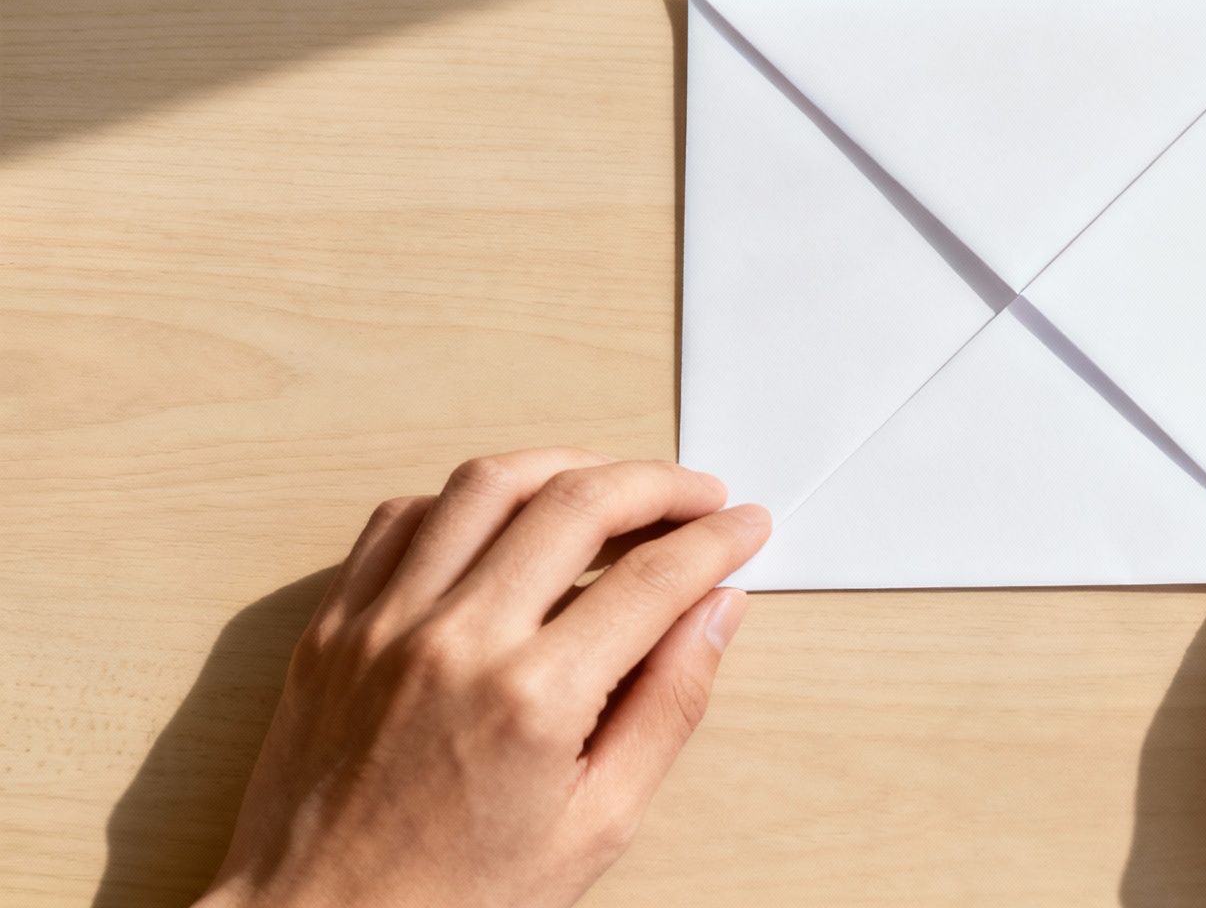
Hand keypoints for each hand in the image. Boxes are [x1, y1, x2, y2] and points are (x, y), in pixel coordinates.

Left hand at [196, 448, 770, 907]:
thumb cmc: (455, 900)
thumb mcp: (597, 824)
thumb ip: (668, 705)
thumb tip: (716, 612)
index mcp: (533, 700)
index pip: (654, 578)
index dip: (716, 540)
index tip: (745, 527)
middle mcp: (456, 642)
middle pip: (579, 503)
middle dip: (658, 484)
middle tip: (698, 496)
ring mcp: (384, 624)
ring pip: (487, 484)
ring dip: (565, 467)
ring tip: (611, 486)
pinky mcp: (335, 626)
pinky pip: (401, 518)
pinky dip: (466, 499)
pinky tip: (505, 519)